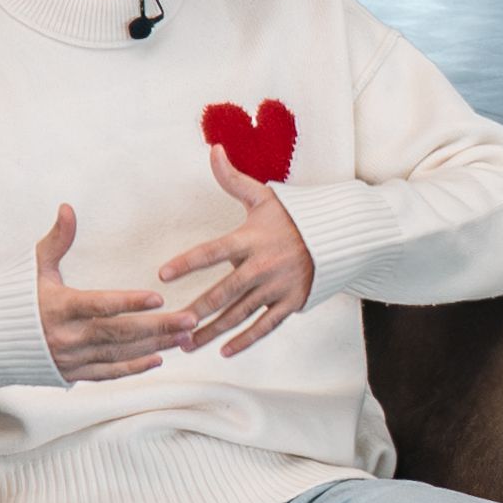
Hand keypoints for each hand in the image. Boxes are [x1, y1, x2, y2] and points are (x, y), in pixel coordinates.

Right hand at [34, 200, 182, 381]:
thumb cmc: (14, 296)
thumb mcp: (35, 266)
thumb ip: (57, 240)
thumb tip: (68, 208)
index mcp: (58, 307)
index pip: (99, 305)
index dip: (128, 303)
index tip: (158, 298)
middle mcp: (65, 336)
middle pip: (118, 334)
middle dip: (158, 328)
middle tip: (190, 319)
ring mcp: (69, 358)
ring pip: (118, 354)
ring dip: (154, 346)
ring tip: (184, 336)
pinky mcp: (70, 374)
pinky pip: (107, 373)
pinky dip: (132, 368)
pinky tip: (158, 359)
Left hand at [156, 147, 317, 357]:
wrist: (339, 235)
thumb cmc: (294, 216)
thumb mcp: (264, 196)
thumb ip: (233, 179)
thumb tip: (214, 150)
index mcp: (251, 239)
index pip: (213, 252)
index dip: (188, 263)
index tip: (163, 276)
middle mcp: (263, 265)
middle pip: (224, 291)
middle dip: (197, 311)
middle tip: (172, 325)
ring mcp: (278, 287)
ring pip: (240, 314)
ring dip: (213, 331)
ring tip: (187, 344)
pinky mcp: (291, 302)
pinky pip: (266, 325)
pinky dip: (246, 340)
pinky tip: (225, 351)